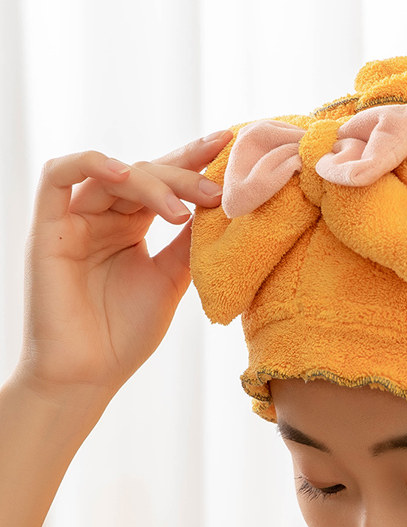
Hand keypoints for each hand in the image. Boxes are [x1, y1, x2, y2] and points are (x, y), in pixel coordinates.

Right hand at [14, 130, 232, 408]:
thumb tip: (222, 205)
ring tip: (185, 208)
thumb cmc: (126, 334)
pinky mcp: (48, 229)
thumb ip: (189, 243)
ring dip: (153, 183)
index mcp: (130, 227)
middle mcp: (103, 217)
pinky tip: (125, 174)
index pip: (164, 182)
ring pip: (113, 175)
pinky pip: (58, 177)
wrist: (89, 374)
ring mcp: (75, 220)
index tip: (231, 146)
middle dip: (184, 175)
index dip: (195, 161)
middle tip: (218, 191)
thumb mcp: (170, 280)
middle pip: (144, 173)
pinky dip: (92, 165)